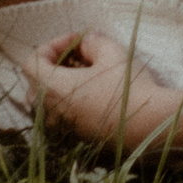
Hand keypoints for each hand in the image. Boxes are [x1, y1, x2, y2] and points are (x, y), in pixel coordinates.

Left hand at [24, 33, 182, 165]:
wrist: (150, 127)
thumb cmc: (128, 87)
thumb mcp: (110, 52)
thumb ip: (91, 42)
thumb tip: (85, 44)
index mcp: (52, 89)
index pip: (32, 62)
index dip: (52, 45)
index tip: (78, 41)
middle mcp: (50, 113)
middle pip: (36, 83)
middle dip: (55, 64)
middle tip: (81, 55)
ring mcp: (62, 131)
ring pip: (48, 102)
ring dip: (62, 85)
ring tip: (89, 75)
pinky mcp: (76, 141)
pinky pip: (62, 118)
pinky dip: (70, 103)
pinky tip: (95, 95)